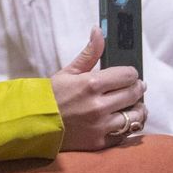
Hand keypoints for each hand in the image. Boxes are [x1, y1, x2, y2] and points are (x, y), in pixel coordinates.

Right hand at [48, 28, 146, 150]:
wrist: (35, 124)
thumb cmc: (51, 96)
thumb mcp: (68, 71)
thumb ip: (89, 53)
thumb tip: (99, 30)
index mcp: (91, 84)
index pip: (127, 75)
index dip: (131, 73)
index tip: (129, 74)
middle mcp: (98, 105)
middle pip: (134, 93)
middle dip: (137, 88)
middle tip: (136, 87)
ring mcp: (100, 126)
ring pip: (135, 116)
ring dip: (138, 109)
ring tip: (133, 105)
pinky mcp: (100, 142)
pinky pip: (125, 134)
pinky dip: (128, 126)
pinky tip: (123, 120)